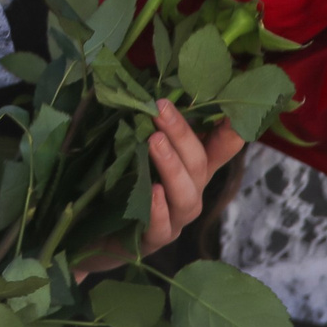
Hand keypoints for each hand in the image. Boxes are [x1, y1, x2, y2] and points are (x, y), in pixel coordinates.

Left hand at [79, 101, 245, 270]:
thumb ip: (149, 122)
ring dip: (172, 168)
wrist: (92, 231)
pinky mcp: (150, 241)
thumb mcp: (134, 145)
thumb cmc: (119, 178)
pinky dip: (158, 210)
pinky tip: (151, 191)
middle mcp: (189, 192)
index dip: (232, 129)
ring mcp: (174, 219)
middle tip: (160, 109)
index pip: (221, 146)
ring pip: (186, 197)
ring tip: (154, 142)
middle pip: (199, 165)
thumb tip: (146, 85)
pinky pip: (162, 229)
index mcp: (191, 167)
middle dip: (182, 135)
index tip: (234, 106)